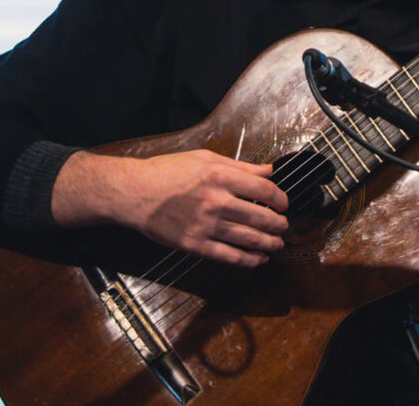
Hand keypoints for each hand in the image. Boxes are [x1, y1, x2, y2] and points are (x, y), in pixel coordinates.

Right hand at [55, 148, 288, 267]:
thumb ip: (240, 166)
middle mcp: (216, 201)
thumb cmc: (168, 171)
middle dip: (278, 224)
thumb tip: (269, 171)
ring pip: (248, 239)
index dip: (279, 199)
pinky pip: (228, 256)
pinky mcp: (194, 244)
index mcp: (220, 177)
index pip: (264, 190)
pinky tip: (259, 260)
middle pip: (260, 217)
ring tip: (278, 244)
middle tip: (284, 227)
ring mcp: (205, 225)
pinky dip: (248, 260)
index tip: (283, 203)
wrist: (134, 193)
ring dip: (269, 244)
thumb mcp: (205, 158)